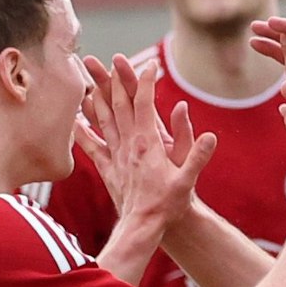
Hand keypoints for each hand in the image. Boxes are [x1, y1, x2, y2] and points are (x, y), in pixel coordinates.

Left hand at [78, 54, 215, 233]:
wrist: (142, 226)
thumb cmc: (168, 204)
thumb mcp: (188, 180)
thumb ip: (197, 156)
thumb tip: (211, 136)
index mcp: (148, 143)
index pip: (145, 104)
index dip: (146, 82)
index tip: (150, 65)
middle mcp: (128, 145)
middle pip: (120, 105)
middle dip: (116, 81)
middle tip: (112, 60)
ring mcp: (116, 156)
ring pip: (104, 120)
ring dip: (97, 98)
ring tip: (91, 80)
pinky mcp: (108, 168)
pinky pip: (92, 147)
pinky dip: (83, 132)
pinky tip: (74, 121)